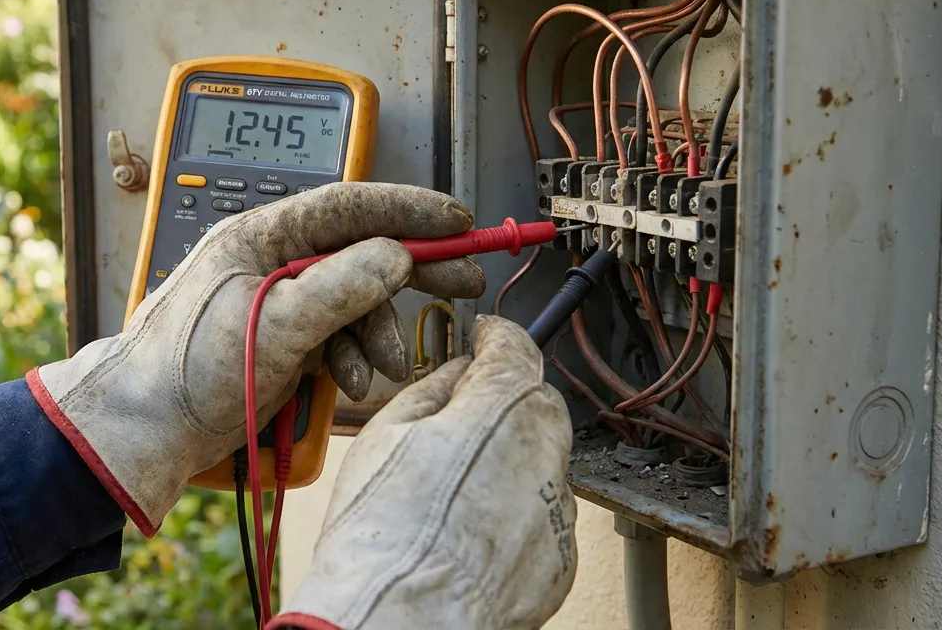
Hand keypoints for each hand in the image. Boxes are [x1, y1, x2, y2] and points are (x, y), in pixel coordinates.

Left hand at [28, 182, 484, 534]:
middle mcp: (271, 260)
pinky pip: (338, 334)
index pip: (348, 205)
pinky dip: (356, 355)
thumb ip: (340, 287)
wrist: (144, 431)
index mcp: (259, 235)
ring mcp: (277, 301)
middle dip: (413, 268)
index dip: (408, 209)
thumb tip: (395, 255)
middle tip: (464, 278)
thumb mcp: (272, 324)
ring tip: (387, 365)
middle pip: (360, 247)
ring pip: (354, 298)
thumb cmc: (182, 371)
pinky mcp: (281, 339)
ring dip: (379, 331)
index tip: (456, 219)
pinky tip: (356, 379)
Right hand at [270, 315, 577, 629]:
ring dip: (506, 468)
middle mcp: (545, 454)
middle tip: (452, 426)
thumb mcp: (387, 433)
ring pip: (539, 467)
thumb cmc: (381, 534)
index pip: (517, 349)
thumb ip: (433, 390)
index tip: (483, 339)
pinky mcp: (560, 562)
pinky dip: (512, 521)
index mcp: (502, 408)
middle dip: (502, 407)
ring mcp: (557, 513)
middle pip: (535, 407)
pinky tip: (465, 537)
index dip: (495, 339)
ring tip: (448, 500)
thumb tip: (455, 374)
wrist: (399, 619)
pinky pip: (540, 521)